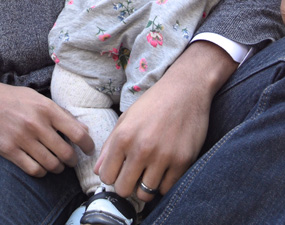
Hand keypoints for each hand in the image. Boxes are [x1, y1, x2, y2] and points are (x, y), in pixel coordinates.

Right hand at [0, 77, 93, 176]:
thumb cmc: (12, 99)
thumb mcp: (38, 99)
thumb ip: (61, 114)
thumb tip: (84, 130)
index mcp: (46, 108)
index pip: (78, 133)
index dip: (88, 145)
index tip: (88, 150)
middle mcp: (36, 123)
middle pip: (66, 153)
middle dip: (72, 160)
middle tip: (70, 160)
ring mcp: (22, 138)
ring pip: (51, 164)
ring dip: (57, 168)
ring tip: (57, 164)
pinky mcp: (9, 150)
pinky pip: (33, 169)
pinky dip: (41, 171)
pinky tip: (41, 166)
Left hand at [95, 41, 234, 201]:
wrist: (186, 90)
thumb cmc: (153, 104)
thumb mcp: (126, 119)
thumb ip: (110, 146)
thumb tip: (98, 171)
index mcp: (123, 137)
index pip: (106, 177)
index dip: (111, 177)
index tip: (119, 172)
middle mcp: (141, 149)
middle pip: (124, 189)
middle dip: (126, 186)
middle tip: (133, 177)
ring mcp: (163, 157)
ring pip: (146, 193)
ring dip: (145, 186)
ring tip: (149, 173)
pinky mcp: (183, 161)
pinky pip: (167, 189)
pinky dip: (164, 184)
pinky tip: (163, 171)